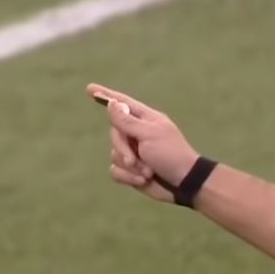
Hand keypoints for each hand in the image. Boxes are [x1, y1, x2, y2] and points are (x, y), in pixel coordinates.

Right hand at [87, 83, 199, 203]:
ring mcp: (134, 152)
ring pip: (113, 154)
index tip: (90, 88)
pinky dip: (128, 177)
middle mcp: (138, 134)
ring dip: (130, 166)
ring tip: (148, 172)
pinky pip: (116, 171)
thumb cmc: (171, 155)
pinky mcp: (132, 171)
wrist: (185, 185)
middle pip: (114, 133)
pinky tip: (143, 180)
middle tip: (134, 159)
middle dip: (122, 148)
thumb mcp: (149, 135)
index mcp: (146, 120)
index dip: (106, 96)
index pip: (123, 104)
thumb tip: (112, 103)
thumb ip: (127, 121)